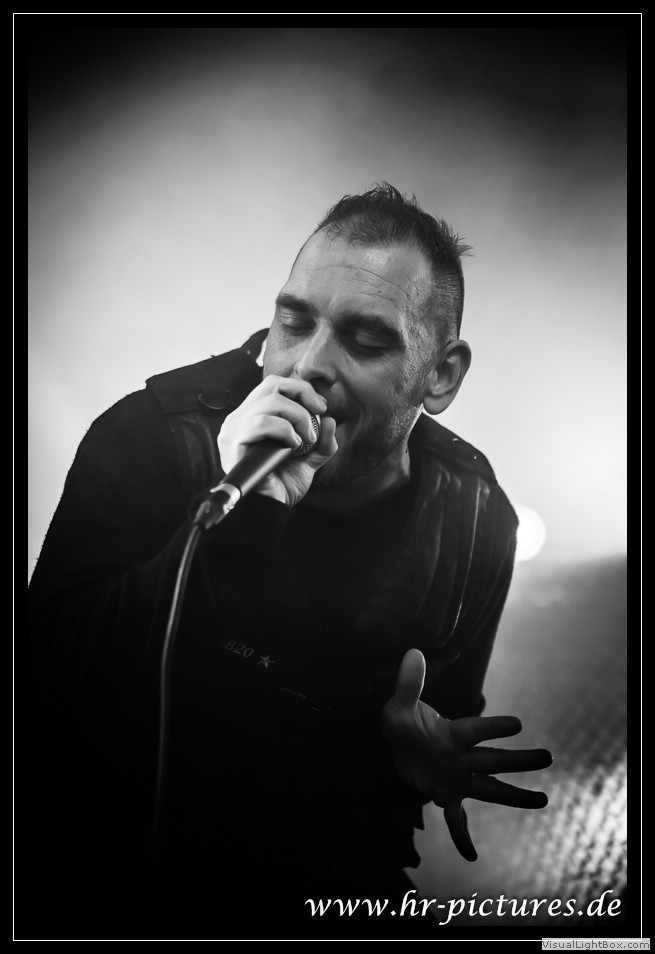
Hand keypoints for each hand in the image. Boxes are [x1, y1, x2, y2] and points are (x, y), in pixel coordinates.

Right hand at [217, 375, 337, 506]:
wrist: (269, 510)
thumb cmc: (281, 486)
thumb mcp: (309, 460)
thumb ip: (322, 441)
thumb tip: (330, 420)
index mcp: (252, 417)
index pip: (274, 385)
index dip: (301, 389)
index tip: (321, 406)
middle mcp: (239, 419)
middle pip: (272, 385)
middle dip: (302, 395)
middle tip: (319, 413)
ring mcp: (233, 429)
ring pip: (270, 402)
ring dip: (297, 417)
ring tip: (306, 439)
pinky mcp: (233, 442)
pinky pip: (262, 422)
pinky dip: (284, 430)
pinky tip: (292, 445)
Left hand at [381, 648, 551, 861]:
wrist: (396, 748)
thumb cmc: (403, 724)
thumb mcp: (398, 706)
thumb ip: (408, 684)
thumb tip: (412, 652)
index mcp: (451, 734)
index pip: (475, 730)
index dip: (493, 727)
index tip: (517, 724)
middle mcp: (461, 758)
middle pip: (492, 760)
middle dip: (517, 761)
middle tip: (547, 757)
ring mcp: (457, 778)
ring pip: (489, 788)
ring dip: (513, 795)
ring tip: (542, 800)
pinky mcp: (446, 795)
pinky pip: (457, 819)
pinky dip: (462, 836)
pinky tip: (471, 855)